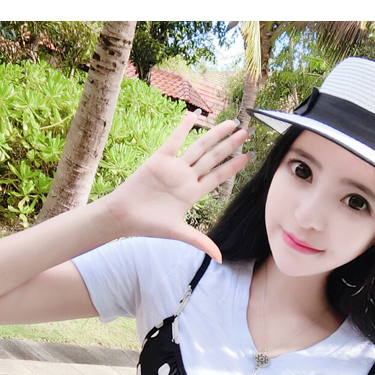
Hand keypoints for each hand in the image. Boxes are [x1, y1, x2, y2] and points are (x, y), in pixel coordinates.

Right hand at [101, 111, 250, 260]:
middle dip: (230, 146)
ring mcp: (174, 167)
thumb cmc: (149, 225)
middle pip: (213, 158)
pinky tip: (195, 116)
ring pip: (199, 147)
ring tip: (231, 123)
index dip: (234, 166)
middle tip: (247, 132)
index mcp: (193, 193)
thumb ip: (200, 241)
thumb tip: (219, 258)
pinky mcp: (159, 159)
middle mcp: (186, 178)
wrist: (124, 216)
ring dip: (214, 135)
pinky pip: (174, 141)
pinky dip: (184, 128)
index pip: (219, 176)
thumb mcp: (178, 233)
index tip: (249, 156)